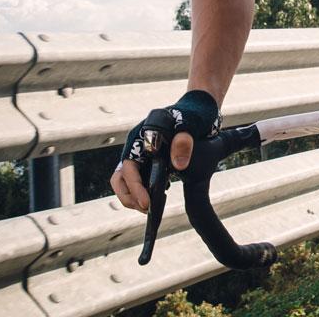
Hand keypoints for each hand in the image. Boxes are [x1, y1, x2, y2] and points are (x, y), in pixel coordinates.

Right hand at [109, 90, 220, 212]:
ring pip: (126, 181)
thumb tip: (177, 165)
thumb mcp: (191, 124)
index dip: (135, 187)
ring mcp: (142, 153)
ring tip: (152, 207)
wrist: (198, 108)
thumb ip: (184, 142)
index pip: (128, 167)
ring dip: (134, 196)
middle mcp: (136, 146)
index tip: (147, 204)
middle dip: (129, 197)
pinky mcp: (150, 160)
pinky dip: (144, 191)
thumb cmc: (193, 114)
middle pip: (120, 177)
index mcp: (141, 136)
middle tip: (147, 210)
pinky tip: (161, 195)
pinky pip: (140, 179)